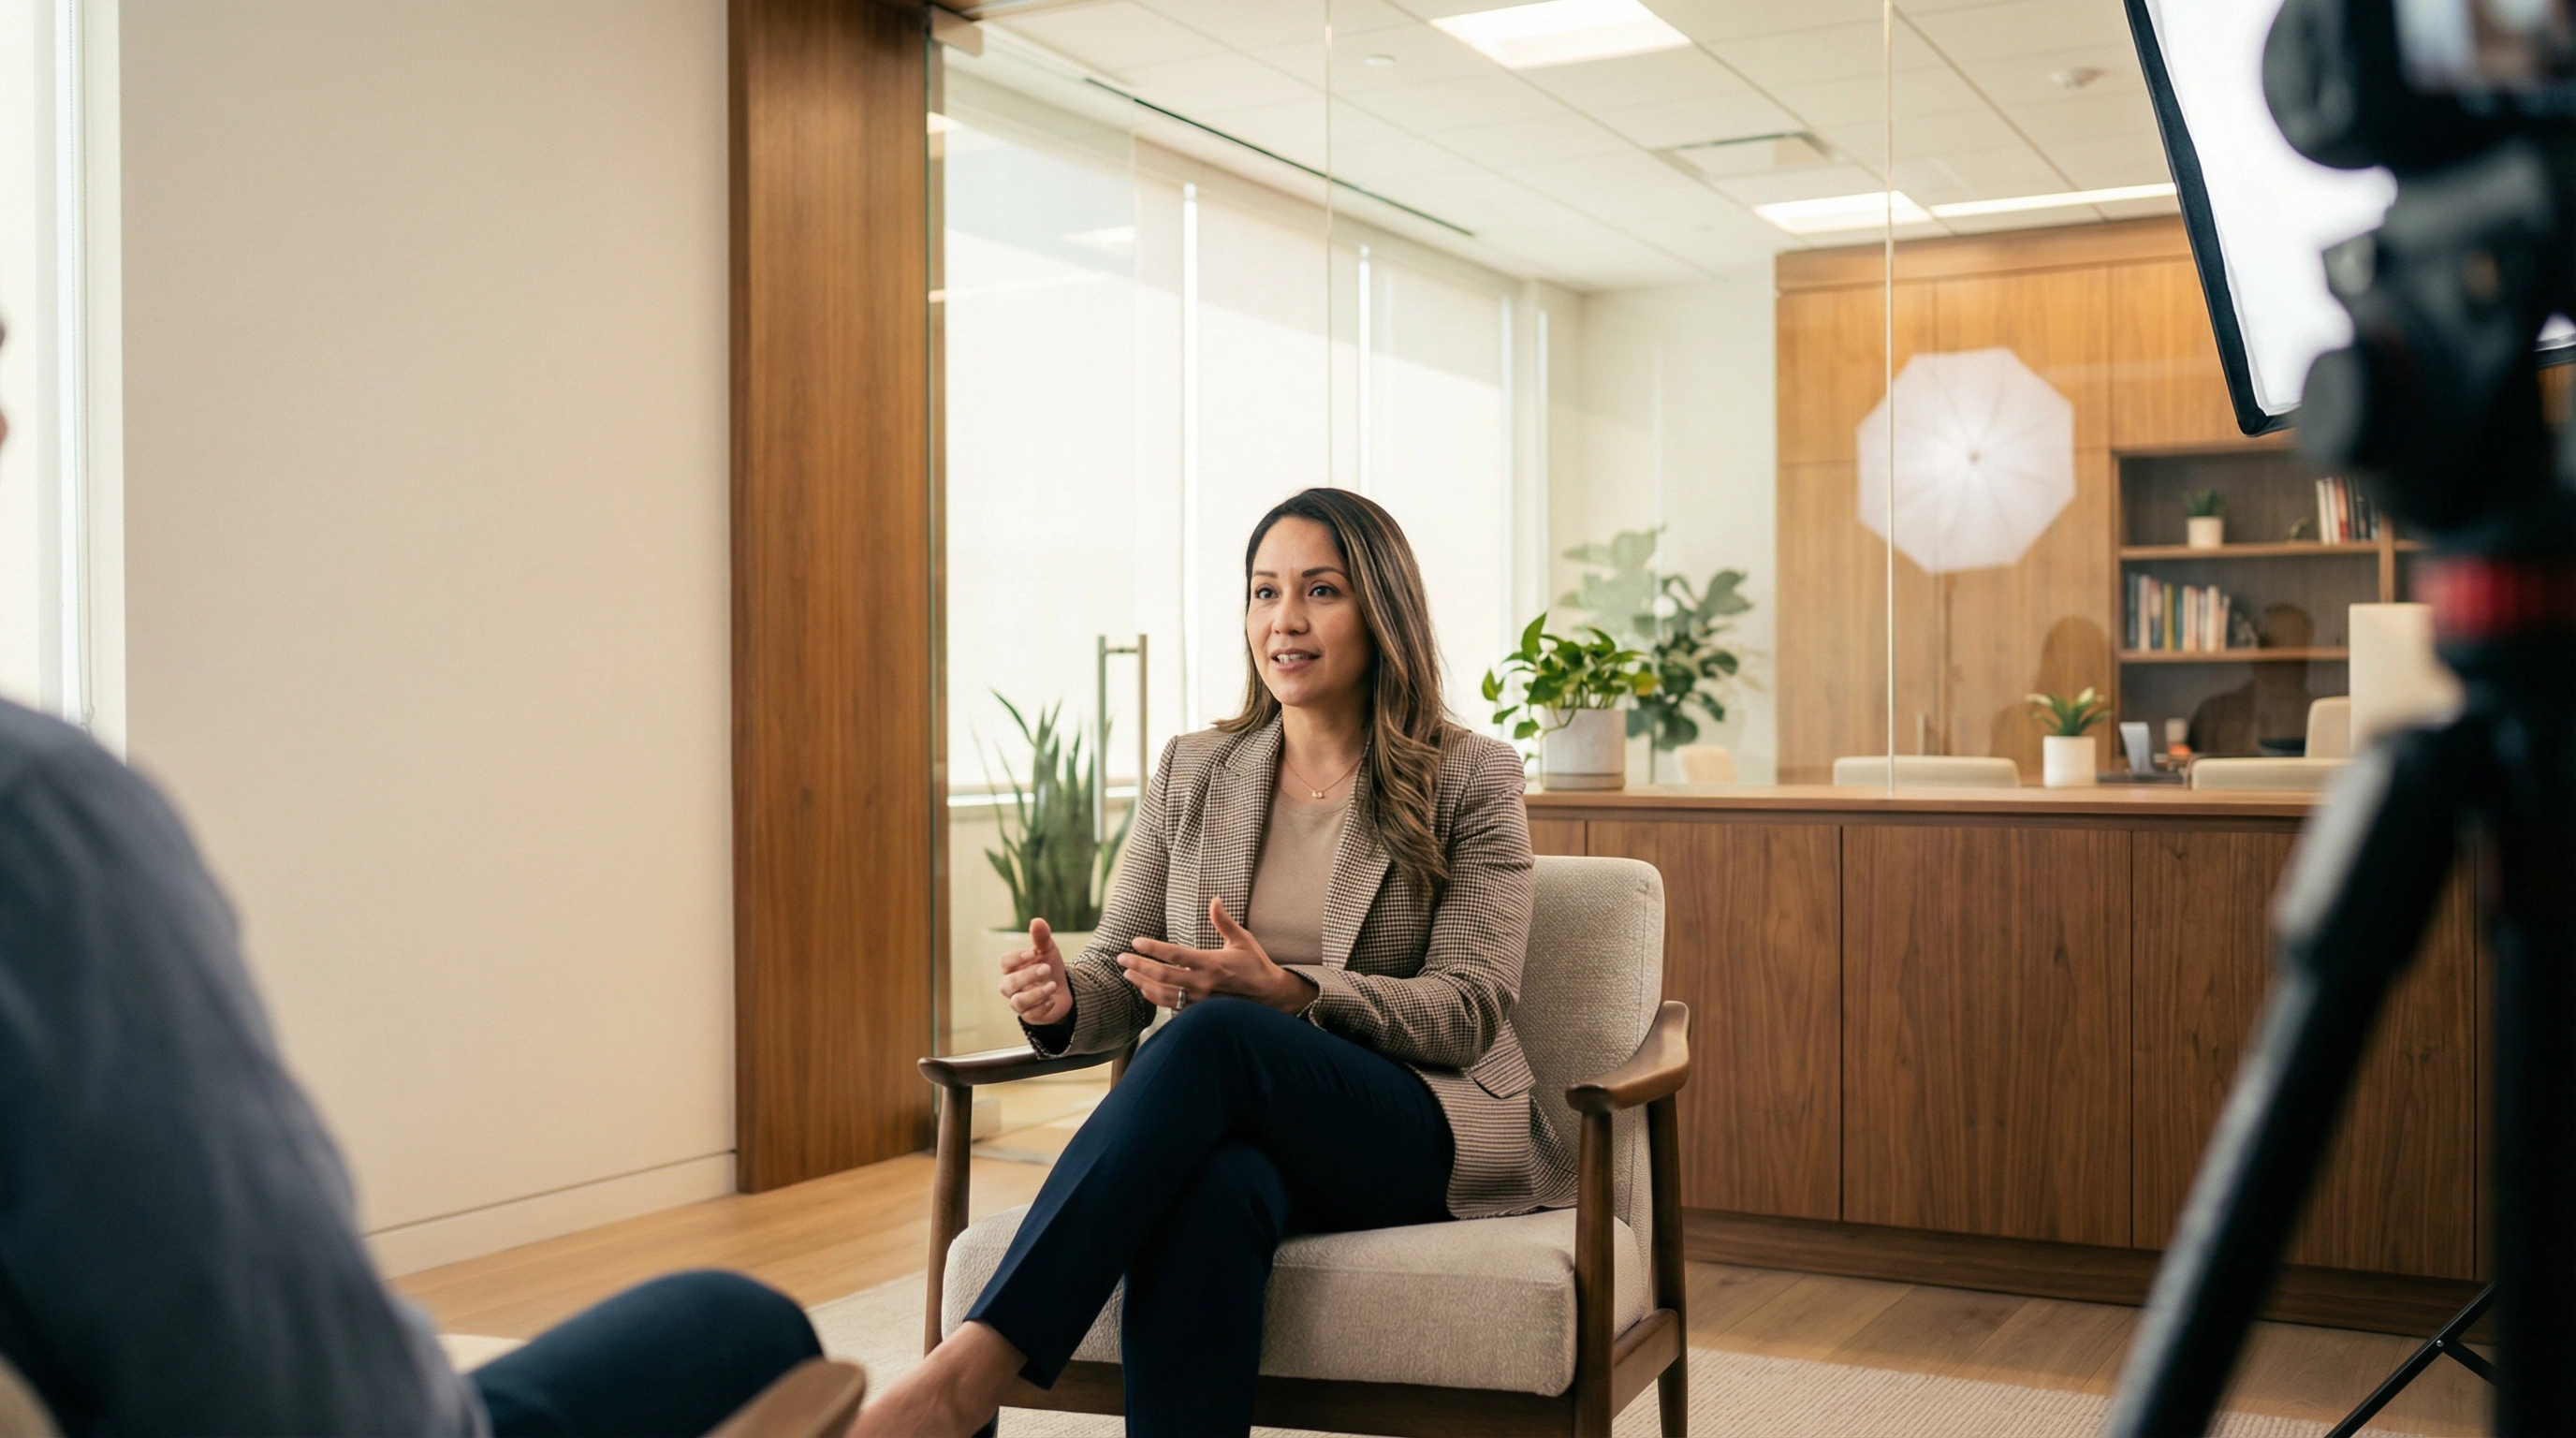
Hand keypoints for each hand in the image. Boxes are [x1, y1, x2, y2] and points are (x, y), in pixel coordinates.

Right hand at [999, 918, 1071, 1026]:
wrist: (1063, 989)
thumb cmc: (1048, 966)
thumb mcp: (1048, 950)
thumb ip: (1041, 937)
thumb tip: (1037, 921)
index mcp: (1012, 967)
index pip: (1005, 962)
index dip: (1016, 958)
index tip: (1032, 953)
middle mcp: (1011, 986)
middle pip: (1009, 984)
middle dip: (1027, 976)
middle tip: (1046, 969)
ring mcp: (1019, 1002)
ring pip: (1017, 1002)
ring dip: (1035, 994)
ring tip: (1052, 985)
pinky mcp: (1030, 1016)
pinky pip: (1031, 1015)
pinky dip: (1042, 1008)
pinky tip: (1053, 1000)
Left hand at [1118, 899, 1317, 1014]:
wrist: (1271, 997)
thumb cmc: (1256, 965)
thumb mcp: (1243, 940)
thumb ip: (1224, 921)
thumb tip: (1214, 899)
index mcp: (1212, 963)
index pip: (1174, 955)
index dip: (1152, 948)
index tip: (1135, 942)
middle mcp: (1203, 983)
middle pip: (1162, 976)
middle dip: (1138, 966)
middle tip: (1121, 958)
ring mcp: (1200, 1000)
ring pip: (1163, 994)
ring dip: (1142, 983)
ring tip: (1128, 974)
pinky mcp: (1200, 1011)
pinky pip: (1171, 1006)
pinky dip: (1155, 998)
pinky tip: (1145, 990)